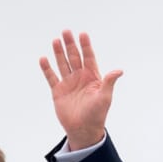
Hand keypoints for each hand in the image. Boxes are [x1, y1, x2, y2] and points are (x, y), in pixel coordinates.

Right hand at [39, 30, 122, 150]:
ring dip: (59, 53)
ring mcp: (68, 83)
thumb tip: (119, 71)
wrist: (83, 129)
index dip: (86, 46)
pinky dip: (47, 68)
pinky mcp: (58, 91)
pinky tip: (43, 59)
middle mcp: (80, 77)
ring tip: (56, 40)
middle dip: (70, 44)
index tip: (82, 34)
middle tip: (66, 31)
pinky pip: (51, 77)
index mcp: (92, 77)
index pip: (89, 57)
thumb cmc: (97, 114)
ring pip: (63, 64)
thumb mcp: (105, 97)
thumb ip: (109, 82)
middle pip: (74, 57)